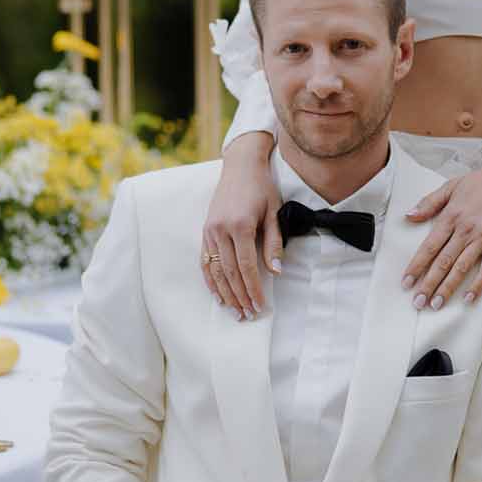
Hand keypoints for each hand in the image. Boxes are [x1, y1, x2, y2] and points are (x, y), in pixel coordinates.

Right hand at [202, 132, 281, 320]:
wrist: (241, 166)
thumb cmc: (261, 188)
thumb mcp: (274, 212)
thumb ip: (273, 243)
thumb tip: (275, 271)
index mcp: (241, 225)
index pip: (247, 266)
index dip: (253, 288)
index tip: (260, 305)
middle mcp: (221, 230)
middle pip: (230, 272)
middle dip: (240, 296)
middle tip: (248, 315)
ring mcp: (210, 230)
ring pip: (216, 270)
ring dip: (225, 293)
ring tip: (234, 311)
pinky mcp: (205, 230)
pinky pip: (205, 260)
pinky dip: (210, 279)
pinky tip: (217, 294)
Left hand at [401, 148, 481, 307]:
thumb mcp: (452, 185)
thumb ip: (429, 202)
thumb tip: (409, 216)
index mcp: (451, 216)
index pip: (429, 246)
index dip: (416, 266)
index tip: (406, 282)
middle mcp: (465, 229)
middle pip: (442, 261)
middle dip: (428, 284)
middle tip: (418, 302)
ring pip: (461, 267)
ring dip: (448, 288)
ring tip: (437, 304)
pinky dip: (478, 284)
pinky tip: (469, 298)